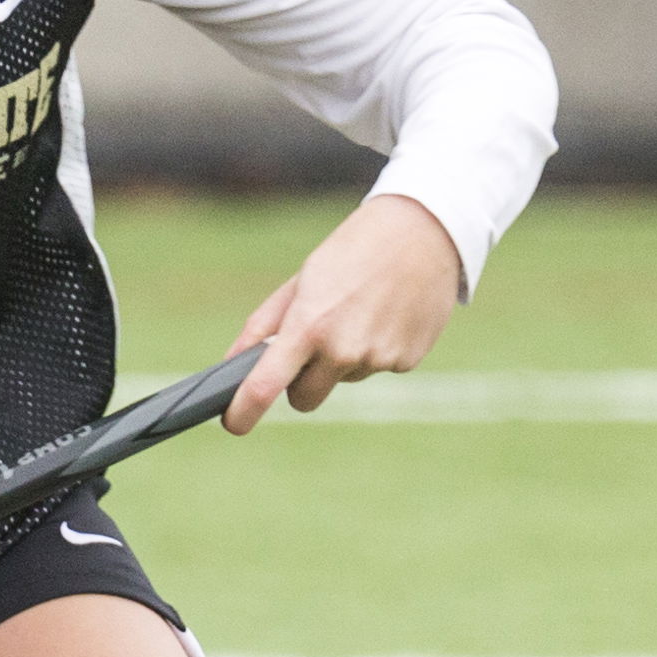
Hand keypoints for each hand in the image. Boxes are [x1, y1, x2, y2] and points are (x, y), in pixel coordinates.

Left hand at [226, 192, 463, 432]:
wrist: (423, 233)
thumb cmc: (353, 251)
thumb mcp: (302, 280)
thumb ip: (265, 324)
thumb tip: (234, 362)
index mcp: (309, 326)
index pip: (265, 386)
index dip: (243, 412)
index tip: (233, 423)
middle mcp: (343, 350)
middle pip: (305, 399)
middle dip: (300, 384)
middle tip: (310, 348)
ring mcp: (377, 359)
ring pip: (344, 378)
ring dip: (344, 357)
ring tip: (360, 311)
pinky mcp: (406, 361)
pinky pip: (376, 367)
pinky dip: (376, 349)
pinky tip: (386, 314)